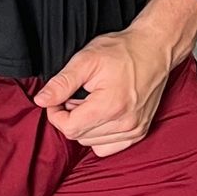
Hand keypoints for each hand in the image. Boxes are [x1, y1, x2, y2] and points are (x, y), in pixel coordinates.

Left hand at [36, 25, 174, 155]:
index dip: (56, 114)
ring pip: (92, 143)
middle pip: (79, 136)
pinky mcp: (140, 132)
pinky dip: (99, 135)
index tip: (58, 98)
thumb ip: (62, 83)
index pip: (69, 128)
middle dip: (70, 117)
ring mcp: (135, 130)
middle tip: (75, 96)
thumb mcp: (86, 60)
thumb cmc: (122, 51)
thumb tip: (41, 100)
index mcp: (110, 106)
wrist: (155, 49)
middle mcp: (125, 123)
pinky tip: (101, 115)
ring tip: (90, 102)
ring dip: (85, 126)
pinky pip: (109, 147)